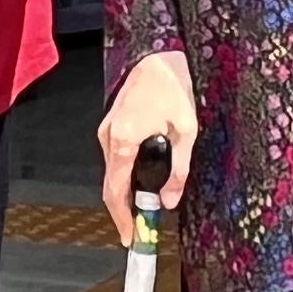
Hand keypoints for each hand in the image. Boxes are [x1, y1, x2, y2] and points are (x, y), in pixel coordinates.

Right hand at [97, 49, 199, 244]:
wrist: (157, 54)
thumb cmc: (172, 87)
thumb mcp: (186, 131)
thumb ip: (179, 169)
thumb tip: (170, 201)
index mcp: (123, 140)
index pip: (115, 191)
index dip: (120, 218)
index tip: (129, 237)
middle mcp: (108, 137)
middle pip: (111, 185)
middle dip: (124, 209)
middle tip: (141, 227)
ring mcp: (106, 128)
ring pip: (112, 171)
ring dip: (125, 191)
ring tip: (146, 206)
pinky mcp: (111, 123)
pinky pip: (114, 157)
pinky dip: (124, 174)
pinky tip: (142, 179)